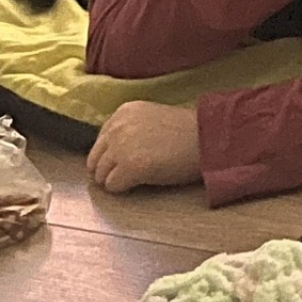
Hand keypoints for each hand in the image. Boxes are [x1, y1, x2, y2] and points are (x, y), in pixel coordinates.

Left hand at [88, 102, 202, 194]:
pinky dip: (123, 189)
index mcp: (122, 112)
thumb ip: (129, 129)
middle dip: (106, 170)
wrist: (206, 137)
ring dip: (114, 180)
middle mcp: (117, 127)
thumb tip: (112, 152)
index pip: (100, 141)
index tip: (124, 160)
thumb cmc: (186, 130)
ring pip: (100, 175)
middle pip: (95, 160)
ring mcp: (121, 147)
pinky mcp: (129, 167)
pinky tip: (140, 183)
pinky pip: (113, 187)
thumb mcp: (151, 119)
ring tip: (134, 180)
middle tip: (125, 176)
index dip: (111, 155)